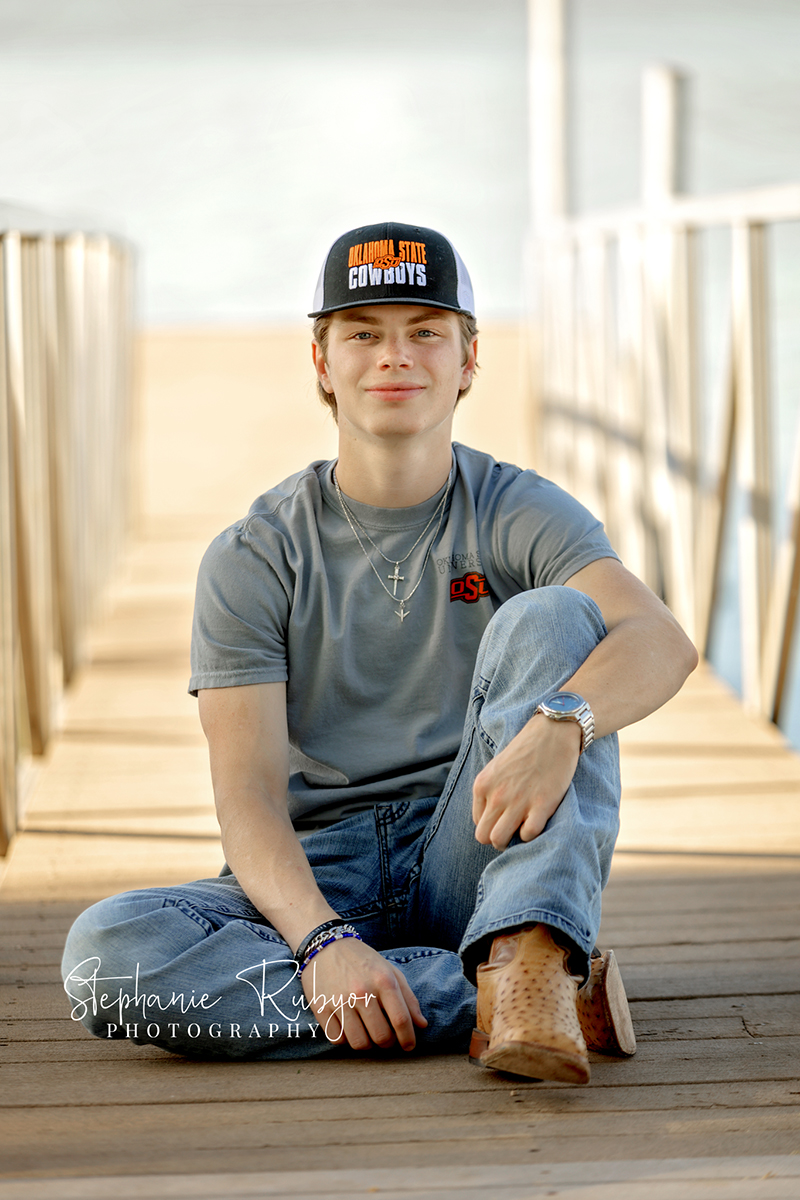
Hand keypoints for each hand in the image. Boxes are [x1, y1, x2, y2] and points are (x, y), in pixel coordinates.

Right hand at [300, 937, 426, 1050]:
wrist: (326, 945)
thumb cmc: (362, 960)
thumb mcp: (389, 970)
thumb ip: (408, 998)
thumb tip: (422, 1025)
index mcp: (383, 980)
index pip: (401, 1020)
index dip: (408, 1039)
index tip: (409, 1046)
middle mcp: (362, 992)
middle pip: (381, 1036)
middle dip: (387, 1043)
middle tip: (385, 1038)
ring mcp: (340, 1001)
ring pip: (359, 1043)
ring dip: (367, 1044)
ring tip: (367, 1034)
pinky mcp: (321, 1008)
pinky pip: (337, 1039)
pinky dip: (345, 1039)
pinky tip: (348, 1027)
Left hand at [472, 713, 580, 849]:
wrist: (553, 732)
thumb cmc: (526, 749)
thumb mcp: (496, 768)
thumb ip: (490, 791)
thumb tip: (491, 817)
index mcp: (482, 785)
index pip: (478, 822)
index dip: (492, 824)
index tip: (505, 818)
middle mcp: (496, 795)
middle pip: (483, 836)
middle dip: (497, 838)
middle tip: (512, 830)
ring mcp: (517, 801)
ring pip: (499, 840)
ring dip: (511, 841)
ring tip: (522, 829)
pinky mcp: (541, 805)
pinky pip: (528, 835)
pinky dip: (531, 834)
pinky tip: (537, 821)